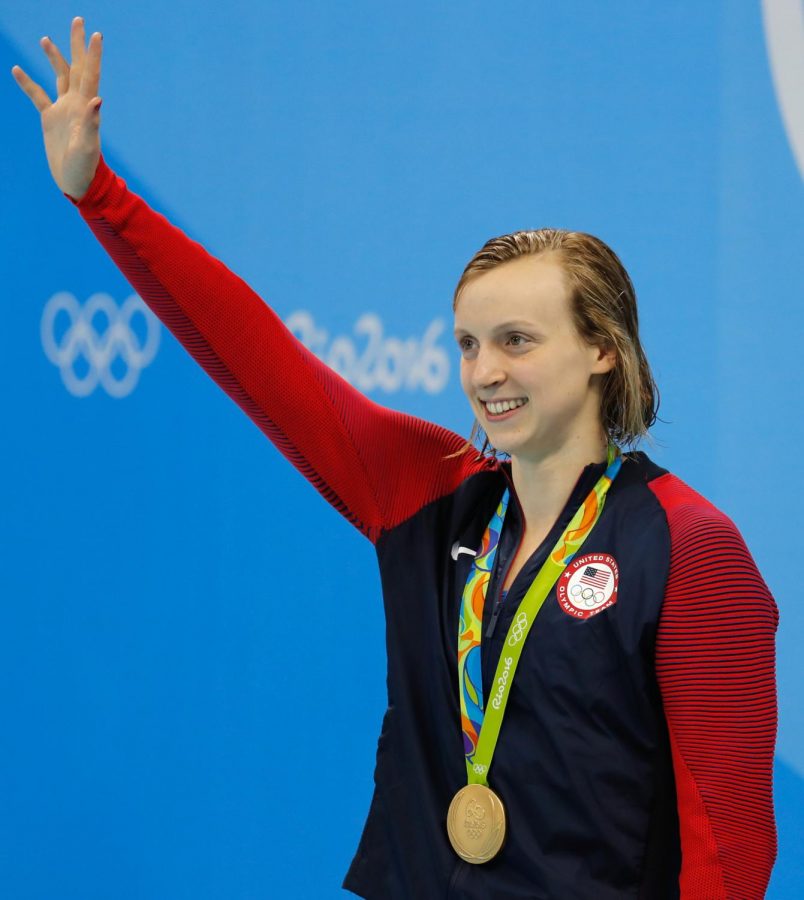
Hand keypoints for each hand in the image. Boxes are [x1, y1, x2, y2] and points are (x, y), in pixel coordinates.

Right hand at [11, 16, 102, 199]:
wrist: (77, 183)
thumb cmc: (85, 168)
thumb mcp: (88, 147)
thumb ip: (92, 124)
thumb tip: (97, 100)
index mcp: (86, 108)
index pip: (90, 75)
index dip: (93, 55)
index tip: (95, 34)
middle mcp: (76, 104)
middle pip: (77, 68)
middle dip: (77, 45)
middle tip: (79, 21)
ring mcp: (63, 110)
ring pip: (59, 77)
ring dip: (54, 58)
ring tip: (46, 39)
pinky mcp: (50, 119)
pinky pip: (37, 96)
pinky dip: (27, 84)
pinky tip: (16, 70)